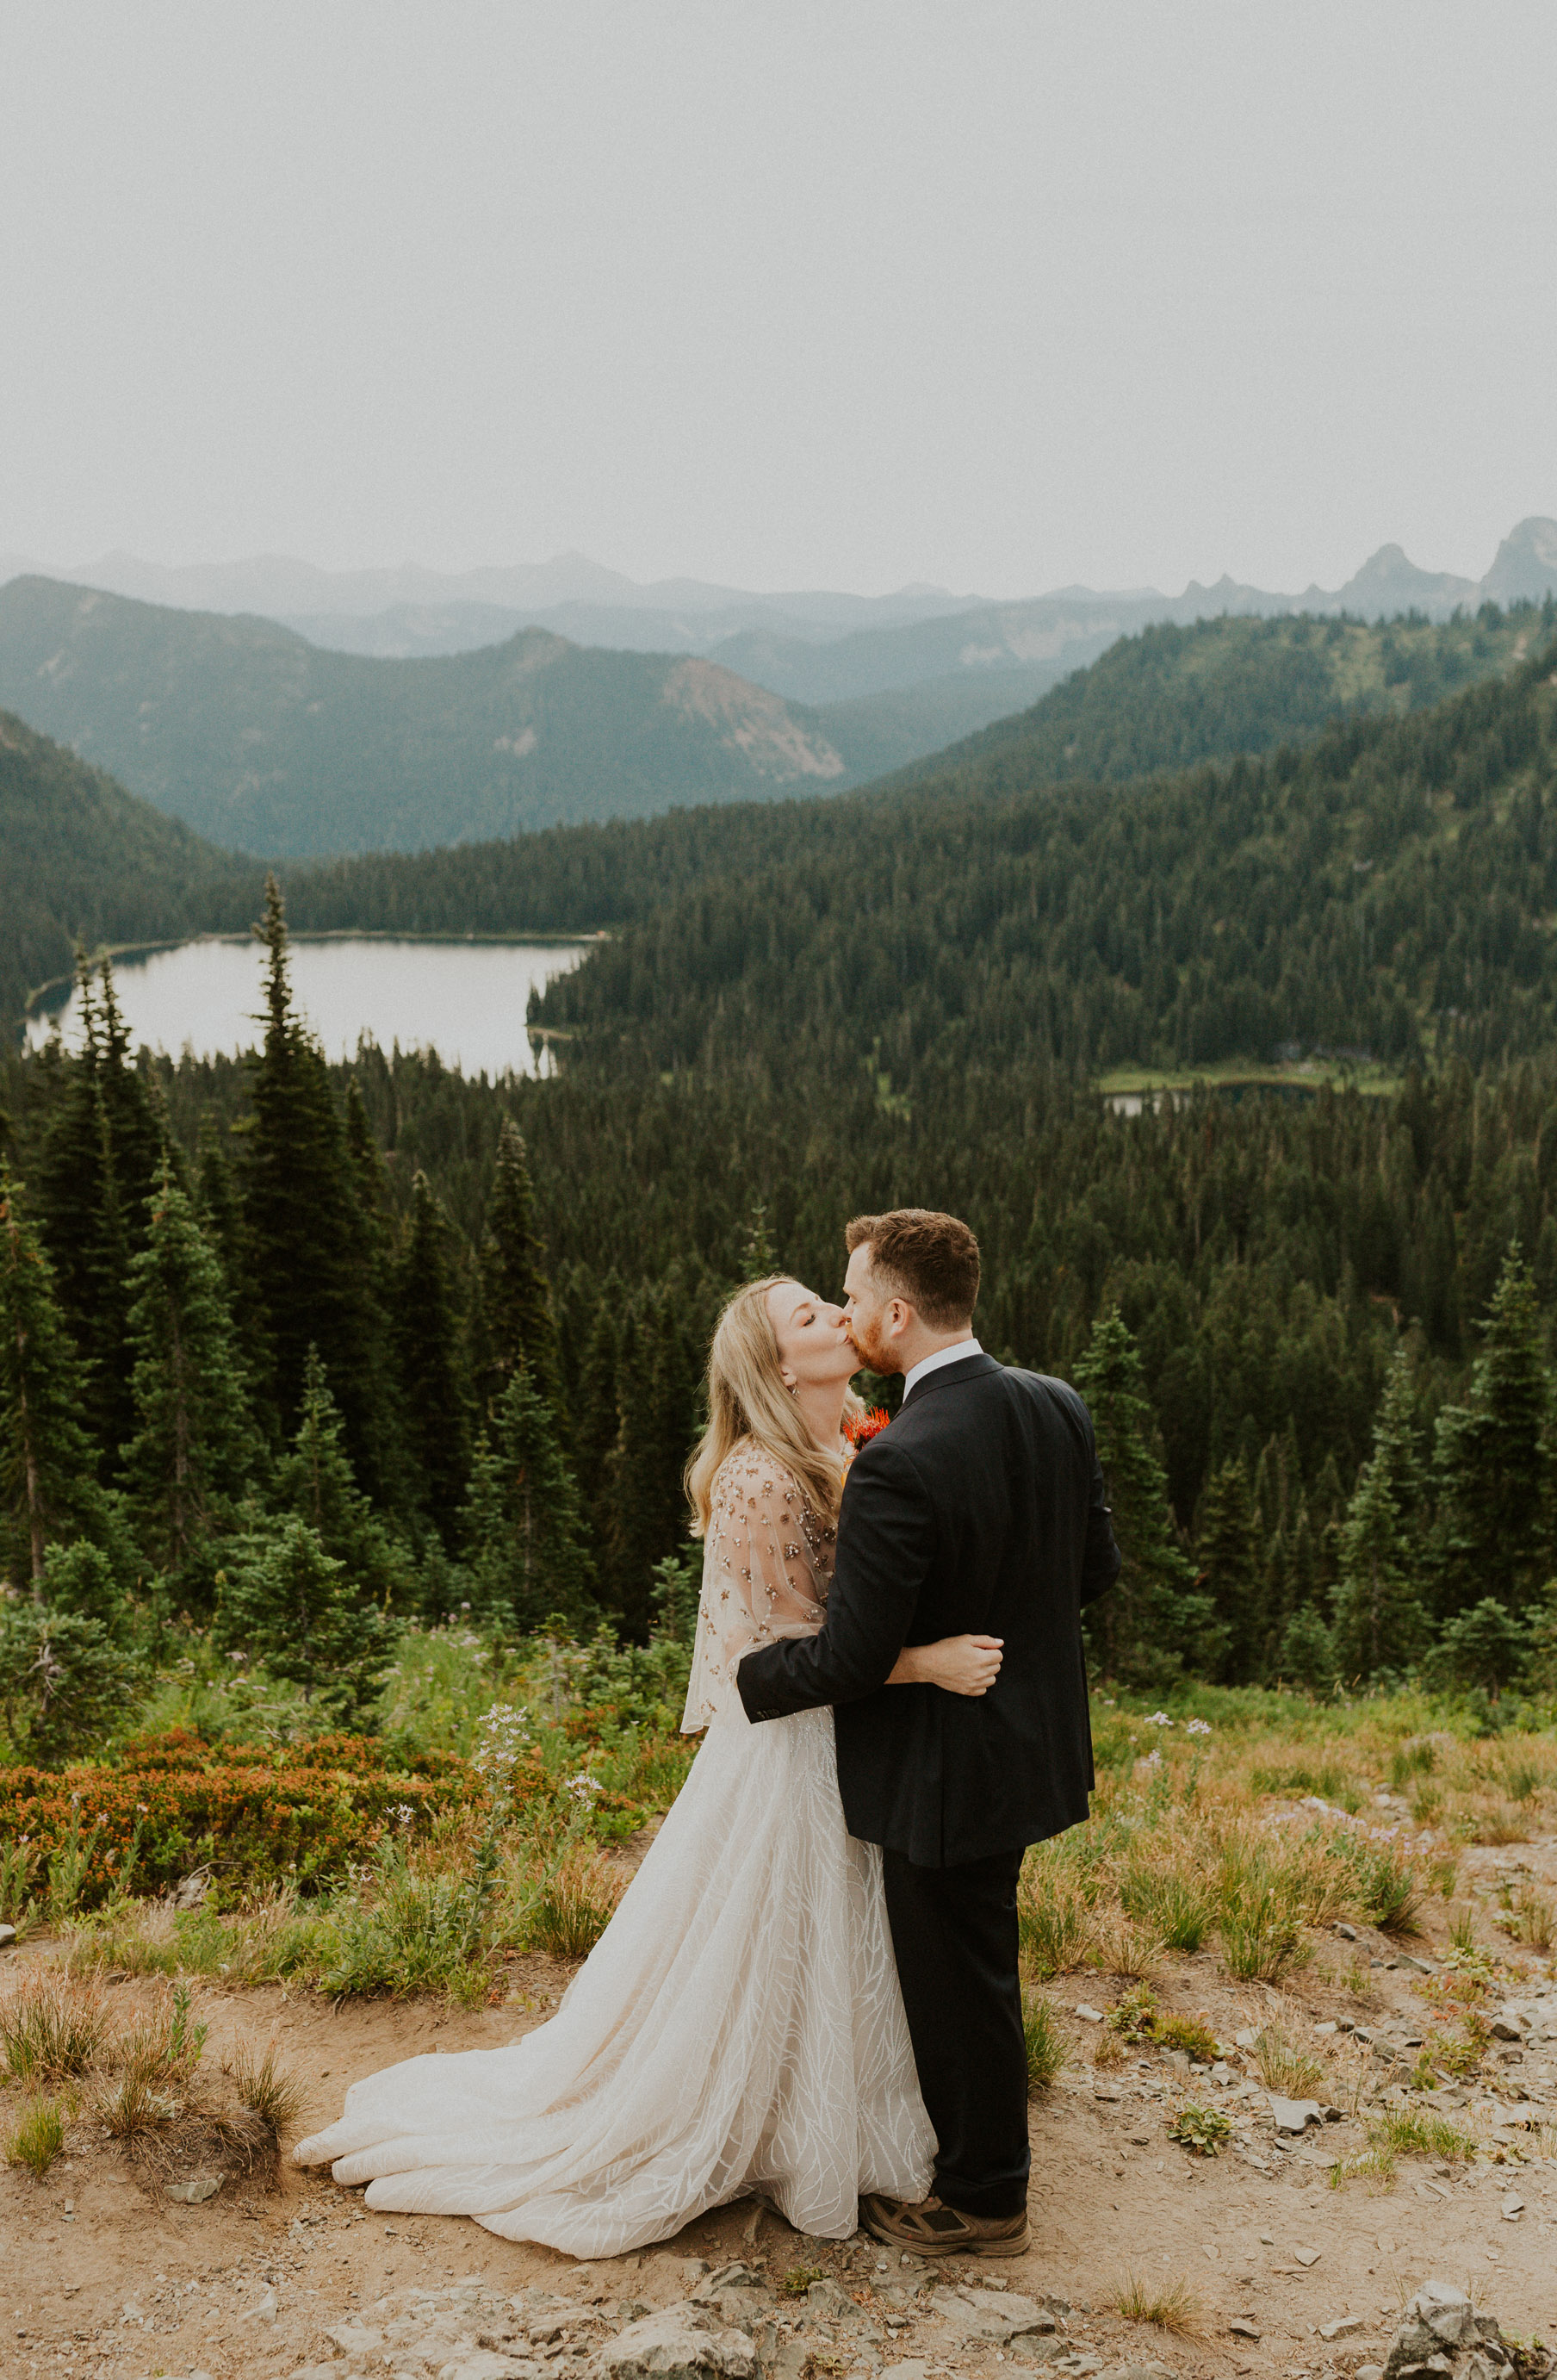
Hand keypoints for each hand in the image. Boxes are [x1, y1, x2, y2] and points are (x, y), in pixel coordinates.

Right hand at [887, 1634, 1003, 1695]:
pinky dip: (980, 1683)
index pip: (999, 1656)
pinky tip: (971, 1676)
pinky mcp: (968, 1691)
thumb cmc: (946, 1649)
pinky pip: (983, 1690)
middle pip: (997, 1667)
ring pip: (992, 1679)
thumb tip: (1000, 1643)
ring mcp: (974, 1684)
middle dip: (990, 1660)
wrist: (929, 1664)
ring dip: (987, 1672)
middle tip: (976, 1656)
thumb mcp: (966, 1639)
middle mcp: (980, 1673)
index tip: (981, 1649)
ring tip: (974, 1666)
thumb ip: (986, 1640)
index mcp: (981, 1658)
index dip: (991, 1650)